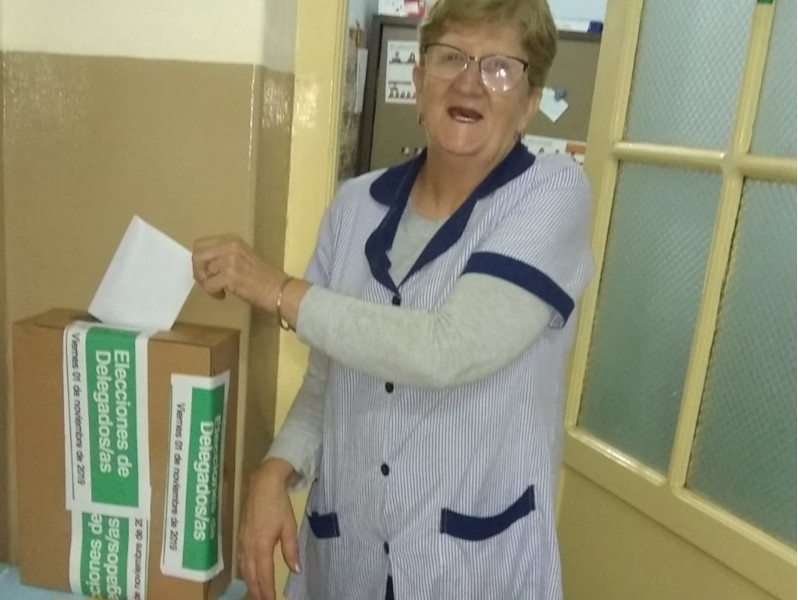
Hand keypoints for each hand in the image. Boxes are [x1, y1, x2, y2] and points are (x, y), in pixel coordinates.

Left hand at [192, 234, 286, 309]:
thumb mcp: (243, 256)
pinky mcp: (229, 276)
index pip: (200, 244)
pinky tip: (224, 295)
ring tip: (220, 289)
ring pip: (201, 272)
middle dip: (199, 272)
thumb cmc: (264, 277)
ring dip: (207, 284)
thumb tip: (204, 264)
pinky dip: (213, 293)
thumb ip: (224, 255)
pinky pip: (208, 285)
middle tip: (209, 282)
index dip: (199, 260)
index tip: (207, 271)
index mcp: (232, 240)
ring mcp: (229, 260)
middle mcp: (229, 246)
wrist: (279, 289)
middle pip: (196, 256)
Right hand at [238, 459, 300, 599]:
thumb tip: (295, 570)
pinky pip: (242, 560)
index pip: (264, 574)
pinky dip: (246, 572)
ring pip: (245, 569)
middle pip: (251, 575)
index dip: (268, 590)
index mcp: (261, 545)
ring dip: (251, 583)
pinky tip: (250, 575)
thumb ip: (291, 550)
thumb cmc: (278, 505)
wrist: (262, 485)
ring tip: (258, 593)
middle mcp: (248, 546)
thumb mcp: (289, 526)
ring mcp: (243, 542)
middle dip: (258, 591)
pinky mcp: (241, 537)